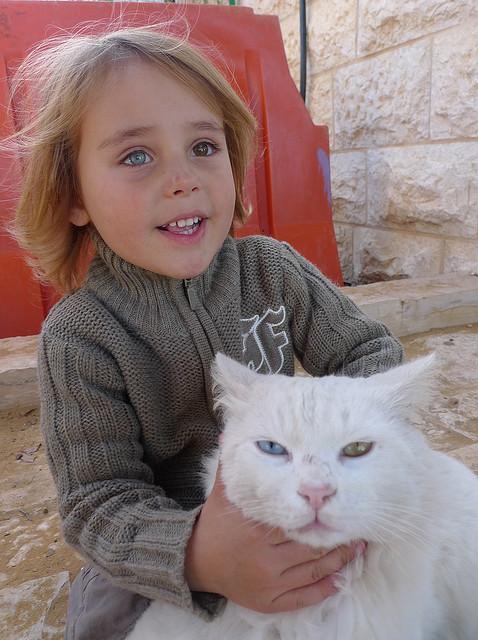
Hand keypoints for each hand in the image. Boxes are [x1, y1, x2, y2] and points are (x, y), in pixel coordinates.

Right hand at [185, 466, 364, 612]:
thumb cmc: (216, 525)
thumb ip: (230, 466)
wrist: (197, 563)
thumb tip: (228, 430)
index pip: (297, 521)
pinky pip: (306, 596)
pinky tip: (342, 576)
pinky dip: (326, 587)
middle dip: (337, 537)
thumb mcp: (222, 494)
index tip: (337, 505)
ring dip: (340, 560)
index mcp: (256, 530)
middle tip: (357, 525)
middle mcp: (264, 558)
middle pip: (311, 547)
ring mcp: (269, 583)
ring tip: (358, 546)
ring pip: (314, 570)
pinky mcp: (271, 601)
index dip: (319, 515)